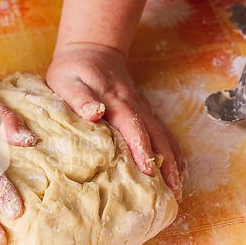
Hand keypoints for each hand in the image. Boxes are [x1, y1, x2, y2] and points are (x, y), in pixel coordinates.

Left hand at [46, 43, 186, 199]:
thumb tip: (94, 114)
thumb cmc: (74, 69)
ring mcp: (142, 108)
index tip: (150, 174)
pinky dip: (173, 152)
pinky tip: (178, 170)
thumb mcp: (66, 80)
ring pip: (164, 136)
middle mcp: (135, 106)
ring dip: (174, 162)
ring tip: (179, 190)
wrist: (92, 50)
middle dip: (167, 166)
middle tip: (173, 194)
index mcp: (116, 101)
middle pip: (157, 137)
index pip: (134, 128)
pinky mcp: (143, 111)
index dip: (142, 151)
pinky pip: (163, 132)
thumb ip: (79, 98)